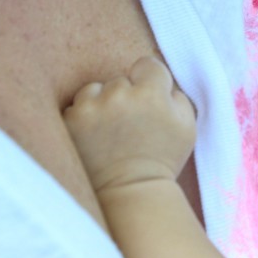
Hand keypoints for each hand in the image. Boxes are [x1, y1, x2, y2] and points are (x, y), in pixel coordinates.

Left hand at [64, 56, 195, 190]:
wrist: (130, 192)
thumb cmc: (162, 159)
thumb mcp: (187, 127)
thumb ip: (177, 96)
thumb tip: (164, 82)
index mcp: (151, 93)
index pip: (147, 65)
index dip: (150, 83)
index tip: (149, 102)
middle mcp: (119, 94)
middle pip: (120, 80)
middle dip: (126, 96)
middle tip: (131, 125)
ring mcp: (90, 107)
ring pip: (94, 90)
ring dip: (100, 104)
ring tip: (110, 132)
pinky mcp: (69, 122)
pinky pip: (75, 108)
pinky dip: (83, 120)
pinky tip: (95, 139)